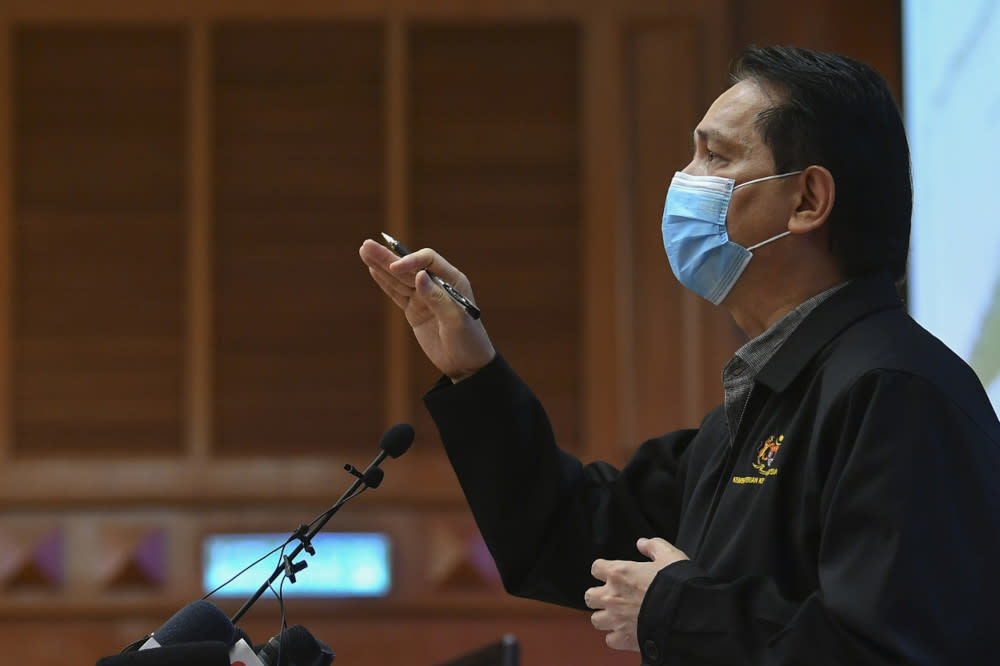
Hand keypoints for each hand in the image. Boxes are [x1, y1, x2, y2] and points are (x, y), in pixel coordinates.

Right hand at [359, 239, 494, 380]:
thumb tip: (419, 275)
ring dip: (381, 266)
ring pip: (399, 279)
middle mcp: (437, 285)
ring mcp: (424, 297)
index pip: (428, 262)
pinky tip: (373, 270)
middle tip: (366, 245)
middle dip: (388, 257)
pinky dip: (385, 282)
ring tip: (364, 251)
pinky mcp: (415, 310)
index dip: (411, 261)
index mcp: (452, 281)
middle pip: (409, 267)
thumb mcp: (455, 320)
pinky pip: (397, 293)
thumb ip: (437, 298)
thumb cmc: (468, 340)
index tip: (395, 268)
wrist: (467, 365)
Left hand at [585, 537, 688, 650]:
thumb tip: (642, 543)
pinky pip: (610, 640)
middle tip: (613, 597)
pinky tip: (628, 632)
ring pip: (596, 620)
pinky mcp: (624, 639)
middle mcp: (612, 596)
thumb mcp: (669, 556)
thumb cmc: (677, 584)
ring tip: (619, 616)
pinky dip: (617, 637)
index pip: (596, 568)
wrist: (686, 615)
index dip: (604, 570)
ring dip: (606, 617)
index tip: (612, 574)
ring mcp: (616, 619)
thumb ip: (653, 546)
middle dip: (599, 596)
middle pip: (590, 596)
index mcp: (619, 573)